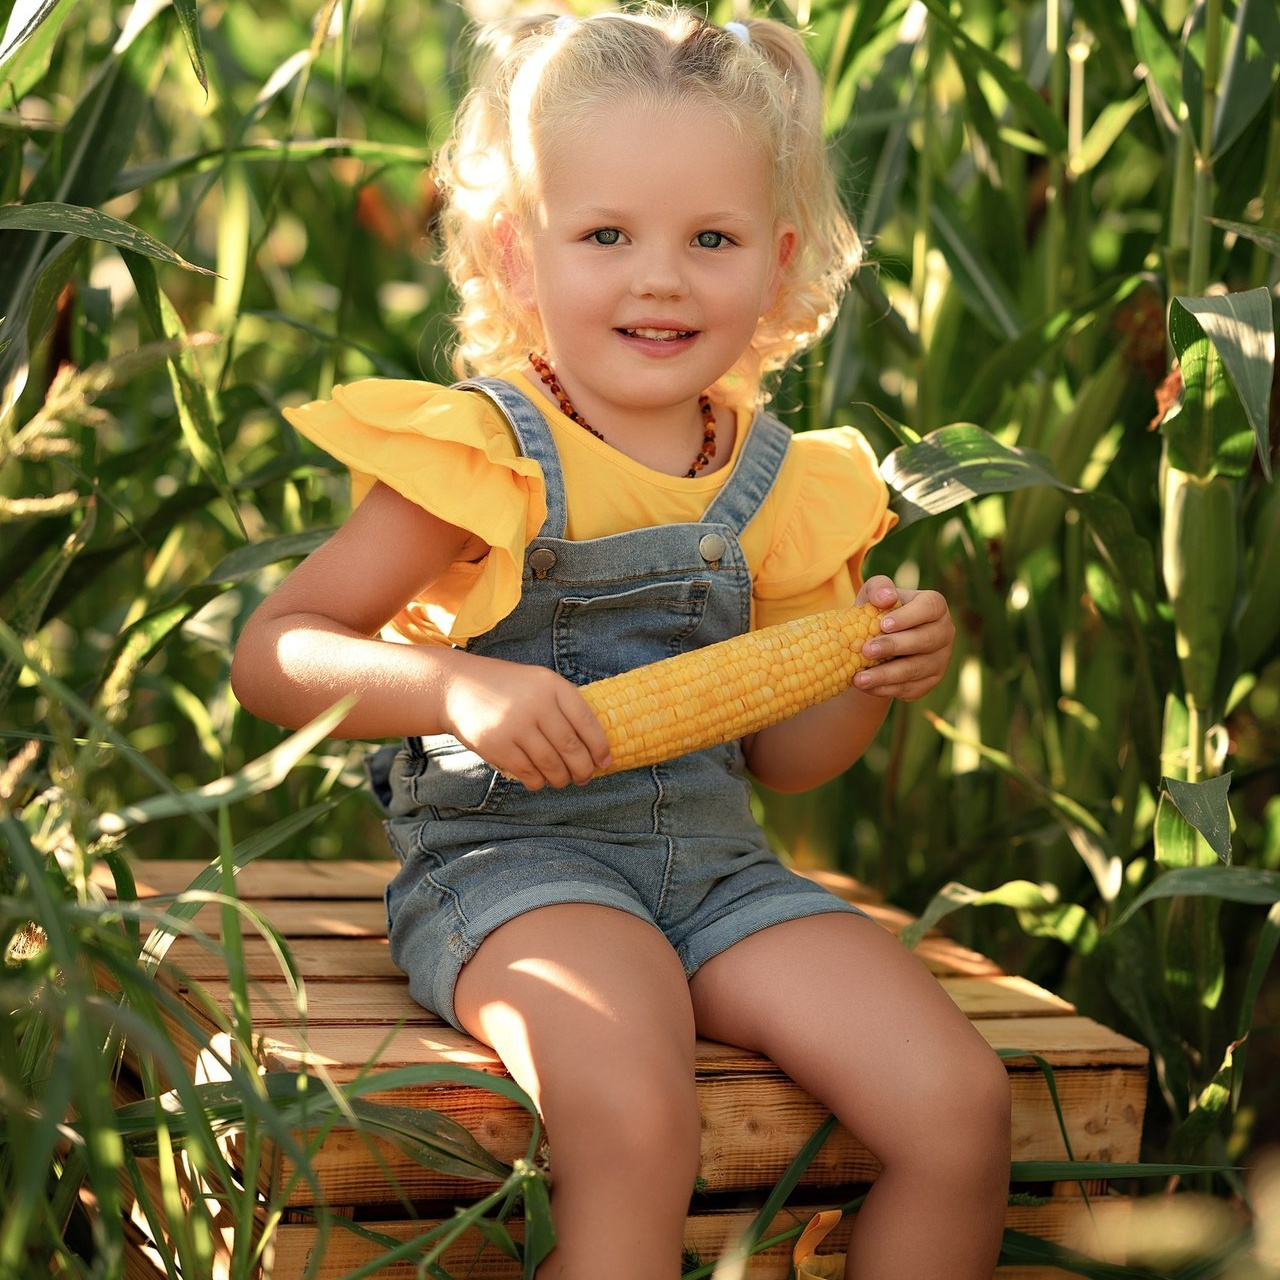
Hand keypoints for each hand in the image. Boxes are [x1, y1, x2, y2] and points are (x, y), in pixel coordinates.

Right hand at [439, 655, 611, 789]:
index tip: (605, 761)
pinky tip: (540, 780)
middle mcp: (536, 703)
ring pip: (550, 763)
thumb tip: (592, 747)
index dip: (599, 745)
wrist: (457, 687)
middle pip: (570, 746)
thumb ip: (563, 706)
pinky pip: (527, 772)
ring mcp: (515, 725)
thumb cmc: (506, 688)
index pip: (586, 720)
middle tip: (585, 777)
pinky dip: (538, 781)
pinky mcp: (496, 744)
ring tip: (563, 780)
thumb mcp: (538, 683)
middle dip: (582, 768)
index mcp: (551, 685)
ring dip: (561, 778)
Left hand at [850, 575, 954, 701]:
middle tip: (866, 650)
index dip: (909, 617)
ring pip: (915, 669)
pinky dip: (885, 689)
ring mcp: (940, 659)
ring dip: (885, 674)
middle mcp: (944, 632)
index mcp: (934, 606)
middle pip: (925, 641)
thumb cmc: (877, 612)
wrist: (876, 644)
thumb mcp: (873, 595)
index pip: (930, 607)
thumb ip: (878, 588)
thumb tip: (886, 598)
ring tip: (859, 678)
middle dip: (894, 647)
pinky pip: (910, 688)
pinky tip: (865, 686)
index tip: (883, 625)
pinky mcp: (930, 682)